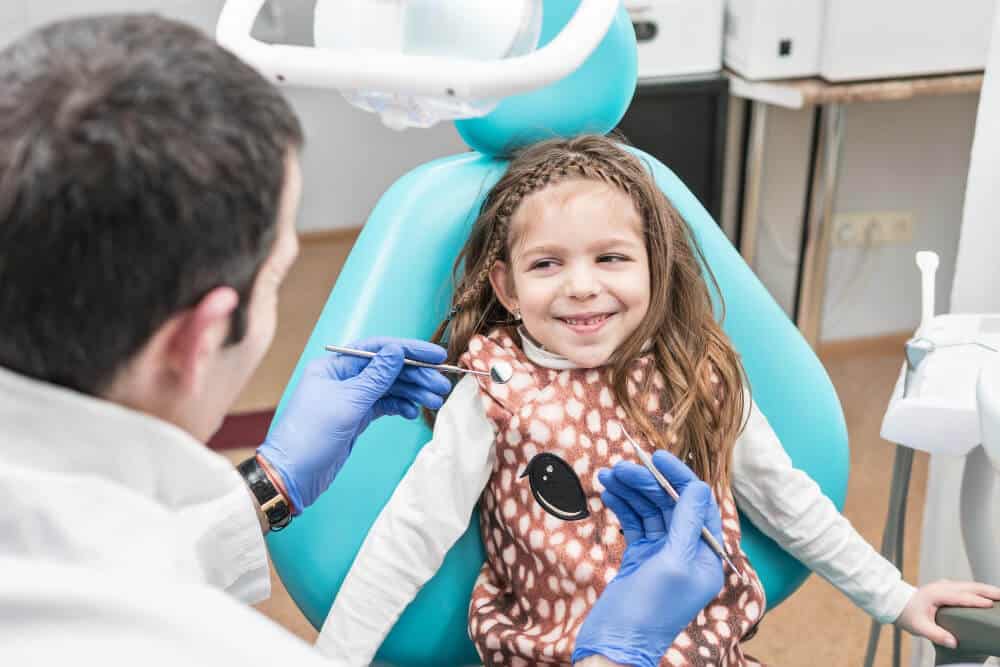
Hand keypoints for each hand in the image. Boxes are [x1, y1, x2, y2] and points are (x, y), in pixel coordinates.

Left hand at [258, 337, 450, 513]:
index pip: (378, 349)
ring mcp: (350, 398)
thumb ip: (376, 377)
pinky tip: (412, 412)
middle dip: (416, 375)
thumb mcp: (348, 403)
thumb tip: (397, 351)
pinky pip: (384, 405)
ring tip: (435, 400)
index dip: (409, 350)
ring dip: (413, 392)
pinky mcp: (356, 418)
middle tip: (441, 385)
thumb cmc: (311, 436)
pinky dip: (400, 407)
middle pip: (387, 369)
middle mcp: (342, 378)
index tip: (435, 355)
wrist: (292, 475)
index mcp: (334, 366)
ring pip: (389, 388)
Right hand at [572, 451, 724, 666]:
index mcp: (707, 556)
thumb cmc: (650, 611)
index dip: (678, 478)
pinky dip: (622, 506)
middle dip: (646, 483)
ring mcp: (662, 555)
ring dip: (630, 491)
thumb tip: (698, 487)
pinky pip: (634, 523)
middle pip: (670, 504)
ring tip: (608, 474)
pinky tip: (609, 492)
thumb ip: (686, 524)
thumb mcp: (674, 564)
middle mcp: (688, 553)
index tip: (657, 457)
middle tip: (622, 466)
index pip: (698, 504)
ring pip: (649, 511)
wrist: (615, 645)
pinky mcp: (640, 559)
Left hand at [895, 579, 999, 647]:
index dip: (975, 600)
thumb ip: (935, 634)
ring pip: (968, 585)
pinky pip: (965, 587)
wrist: (895, 603)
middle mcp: (941, 587)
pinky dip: (977, 589)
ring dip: (984, 588)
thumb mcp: (918, 627)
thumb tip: (953, 642)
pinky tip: (986, 594)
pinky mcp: (945, 588)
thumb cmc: (906, 614)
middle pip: (968, 587)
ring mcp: (943, 585)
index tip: (989, 604)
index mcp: (935, 594)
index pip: (959, 597)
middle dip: (986, 590)